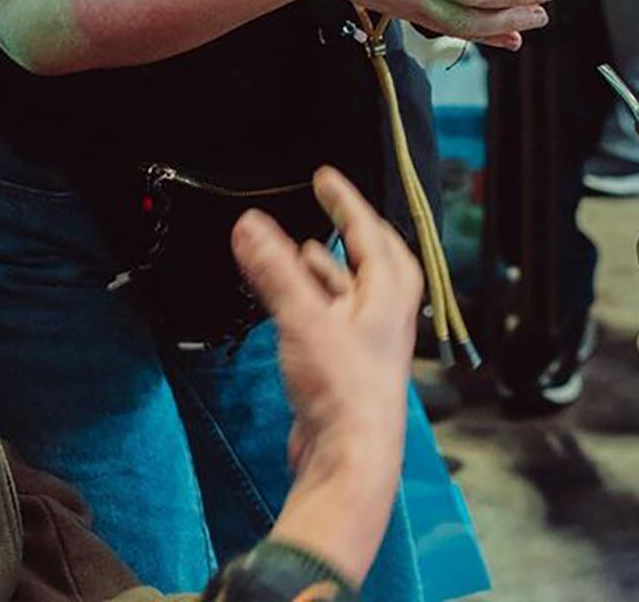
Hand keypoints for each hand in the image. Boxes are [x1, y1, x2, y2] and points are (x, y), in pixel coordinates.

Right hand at [231, 168, 419, 585]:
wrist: (349, 462)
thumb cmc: (342, 388)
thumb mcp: (305, 318)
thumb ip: (275, 271)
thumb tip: (248, 224)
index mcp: (390, 291)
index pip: (369, 230)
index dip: (345, 201)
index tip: (325, 177)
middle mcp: (385, 314)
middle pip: (372, 259)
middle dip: (351, 232)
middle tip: (329, 206)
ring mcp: (368, 343)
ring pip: (350, 292)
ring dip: (328, 270)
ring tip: (303, 250)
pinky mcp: (346, 370)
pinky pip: (332, 320)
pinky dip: (314, 302)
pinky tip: (293, 303)